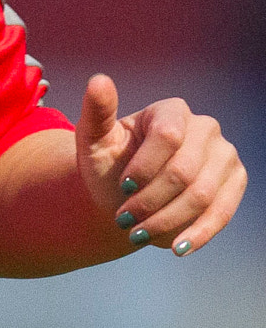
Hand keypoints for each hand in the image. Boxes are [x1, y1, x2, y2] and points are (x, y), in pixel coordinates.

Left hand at [77, 74, 245, 256]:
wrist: (125, 194)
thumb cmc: (108, 162)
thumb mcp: (93, 140)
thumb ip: (96, 111)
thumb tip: (99, 80)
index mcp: (171, 111)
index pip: (168, 136)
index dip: (144, 167)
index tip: (122, 187)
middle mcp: (205, 128)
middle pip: (184, 172)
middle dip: (150, 201)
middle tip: (123, 219)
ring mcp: (225, 156)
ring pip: (201, 196)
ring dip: (167, 221)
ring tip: (137, 234)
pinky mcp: (235, 183)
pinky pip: (222, 212)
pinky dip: (197, 234)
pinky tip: (175, 248)